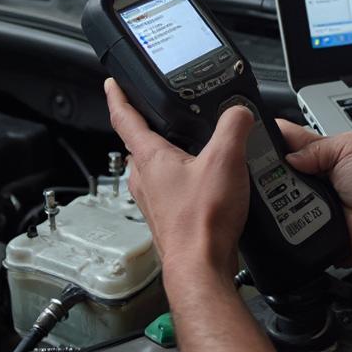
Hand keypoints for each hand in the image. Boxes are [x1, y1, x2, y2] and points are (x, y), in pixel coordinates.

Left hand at [104, 78, 252, 284]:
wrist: (202, 266)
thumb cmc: (202, 221)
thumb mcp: (225, 159)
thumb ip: (233, 126)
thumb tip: (239, 111)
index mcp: (151, 158)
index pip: (124, 119)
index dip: (119, 97)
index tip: (113, 84)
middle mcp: (145, 179)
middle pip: (142, 144)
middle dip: (154, 128)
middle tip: (170, 117)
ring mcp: (154, 200)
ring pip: (157, 168)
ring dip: (172, 156)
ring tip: (199, 149)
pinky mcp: (168, 217)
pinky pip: (172, 189)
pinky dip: (185, 179)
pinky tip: (209, 184)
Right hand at [278, 121, 351, 273]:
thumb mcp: (351, 147)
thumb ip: (317, 145)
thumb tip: (288, 156)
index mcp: (320, 150)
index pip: (287, 137)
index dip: (271, 135)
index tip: (257, 136)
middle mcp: (309, 174)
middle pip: (273, 164)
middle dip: (269, 165)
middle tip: (276, 168)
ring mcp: (302, 199)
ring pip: (271, 190)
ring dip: (275, 189)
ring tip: (290, 189)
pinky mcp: (299, 223)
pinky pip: (279, 217)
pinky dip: (279, 213)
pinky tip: (285, 209)